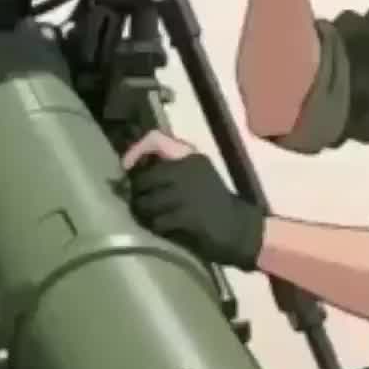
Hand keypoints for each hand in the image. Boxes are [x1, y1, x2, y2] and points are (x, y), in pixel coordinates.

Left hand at [121, 130, 264, 270]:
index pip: (154, 138)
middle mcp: (188, 168)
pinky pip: (158, 221)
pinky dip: (157, 227)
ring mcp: (188, 192)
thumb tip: (131, 172)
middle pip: (144, 177)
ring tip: (151, 219)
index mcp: (190, 156)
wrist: (241, 230)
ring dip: (144, 214)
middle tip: (140, 205)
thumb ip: (169, 170)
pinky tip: (164, 230)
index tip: (126, 168)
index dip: (134, 152)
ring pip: (147, 202)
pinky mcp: (189, 214)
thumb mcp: (196, 177)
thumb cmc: (214, 204)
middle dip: (137, 194)